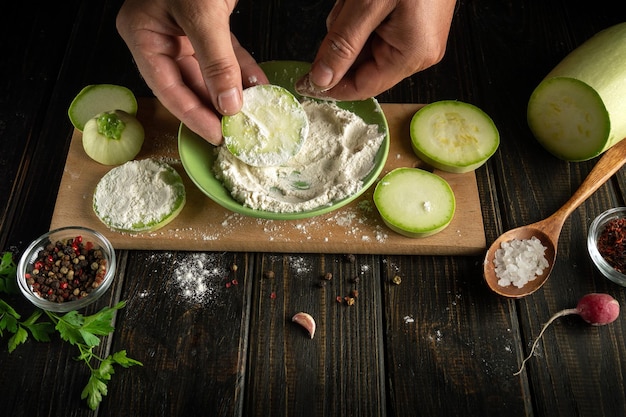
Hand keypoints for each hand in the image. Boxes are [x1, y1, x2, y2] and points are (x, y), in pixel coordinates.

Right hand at [116, 0, 268, 144]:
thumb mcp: (201, 14)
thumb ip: (216, 61)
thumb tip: (230, 104)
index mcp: (143, 33)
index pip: (167, 87)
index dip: (192, 115)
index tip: (217, 136)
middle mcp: (160, 35)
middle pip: (188, 84)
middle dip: (215, 107)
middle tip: (238, 131)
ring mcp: (183, 30)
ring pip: (209, 72)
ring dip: (232, 92)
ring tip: (253, 114)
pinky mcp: (207, 23)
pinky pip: (225, 55)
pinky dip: (242, 71)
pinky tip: (258, 87)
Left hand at [296, 0, 455, 99]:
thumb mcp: (368, 4)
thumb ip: (342, 44)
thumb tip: (321, 80)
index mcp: (412, 55)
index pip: (363, 87)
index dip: (330, 87)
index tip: (303, 82)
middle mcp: (419, 52)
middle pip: (362, 66)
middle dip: (343, 41)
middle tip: (344, 10)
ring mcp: (418, 38)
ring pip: (366, 46)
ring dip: (351, 23)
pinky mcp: (414, 24)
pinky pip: (376, 30)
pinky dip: (362, 15)